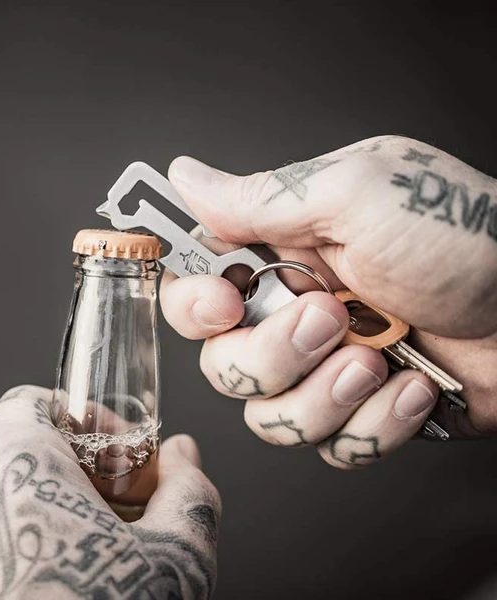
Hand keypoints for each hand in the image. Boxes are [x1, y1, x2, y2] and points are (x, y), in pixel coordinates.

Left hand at [0, 386, 220, 598]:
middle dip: (70, 473)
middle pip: (15, 453)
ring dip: (38, 514)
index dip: (83, 417)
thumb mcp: (177, 555)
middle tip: (115, 512)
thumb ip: (188, 486)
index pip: (34, 401)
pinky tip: (47, 592)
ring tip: (85, 560)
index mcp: (11, 462)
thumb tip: (184, 455)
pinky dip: (5, 555)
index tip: (115, 452)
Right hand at [160, 136, 496, 467]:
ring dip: (324, 398)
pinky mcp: (361, 413)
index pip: (195, 290)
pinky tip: (412, 386)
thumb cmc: (461, 238)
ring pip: (269, 418)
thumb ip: (259, 198)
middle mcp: (293, 315)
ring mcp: (325, 369)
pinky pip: (330, 446)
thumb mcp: (355, 196)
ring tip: (377, 361)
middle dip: (273, 356)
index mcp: (281, 257)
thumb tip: (185, 177)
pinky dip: (375, 426)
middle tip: (332, 319)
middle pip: (222, 366)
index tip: (224, 307)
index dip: (193, 308)